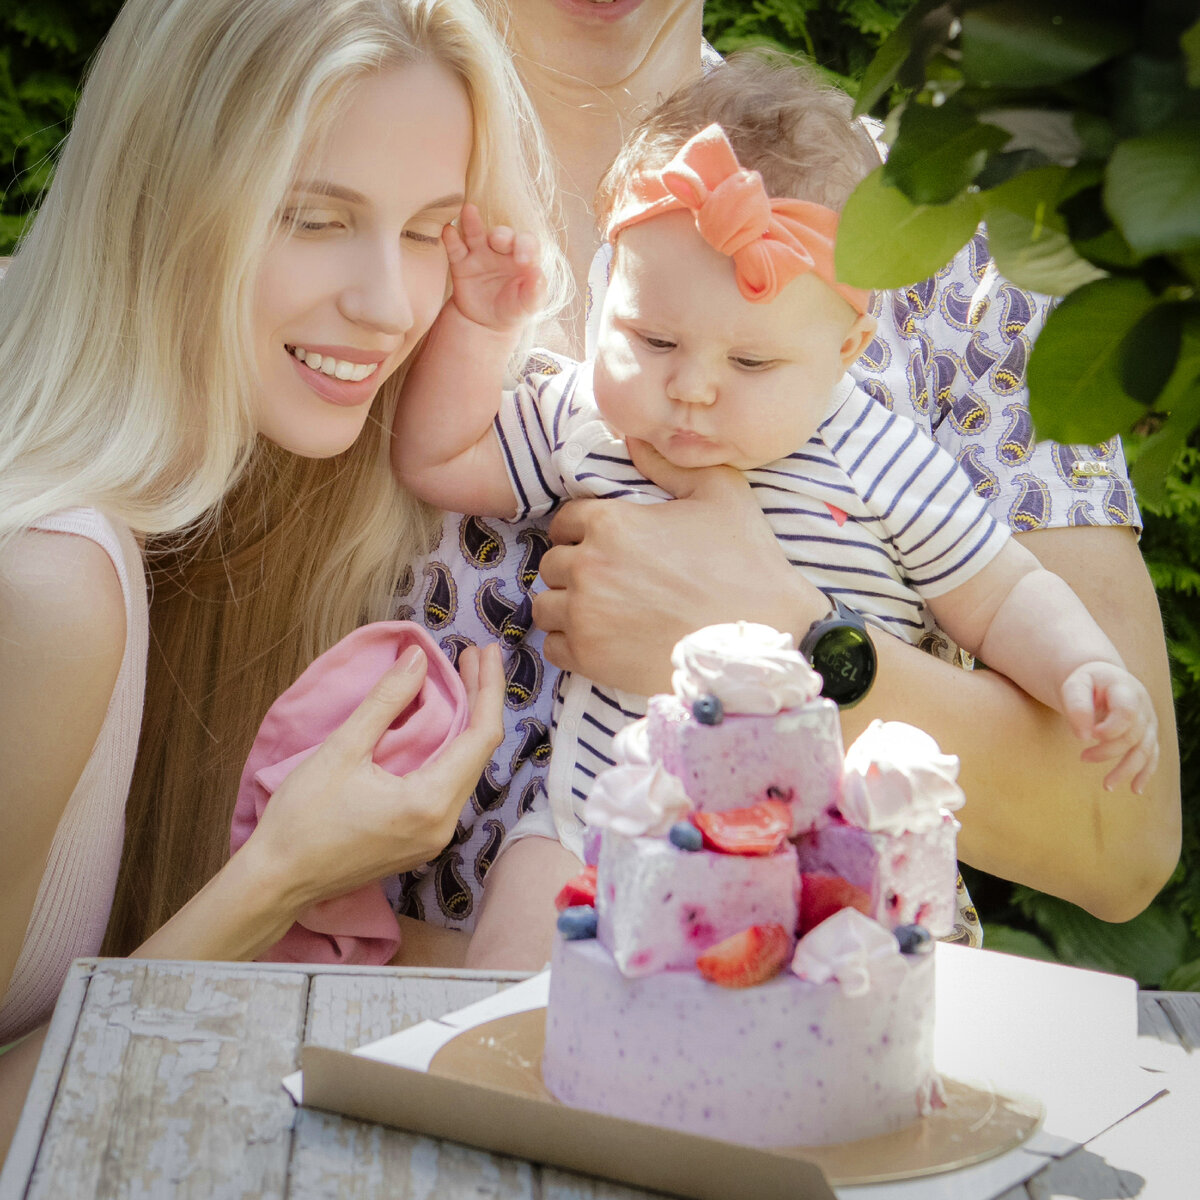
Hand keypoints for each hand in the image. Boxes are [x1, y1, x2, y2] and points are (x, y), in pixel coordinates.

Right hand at [247, 643, 503, 906]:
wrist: (276, 881)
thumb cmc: (302, 818)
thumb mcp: (342, 749)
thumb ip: (385, 701)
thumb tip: (418, 658)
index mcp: (430, 803)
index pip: (481, 736)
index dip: (489, 688)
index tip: (486, 650)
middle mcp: (444, 825)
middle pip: (479, 752)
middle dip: (481, 700)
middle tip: (474, 655)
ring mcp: (434, 838)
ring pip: (466, 770)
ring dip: (466, 724)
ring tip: (462, 681)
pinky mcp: (420, 841)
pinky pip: (449, 787)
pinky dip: (450, 750)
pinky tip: (443, 724)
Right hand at [444, 202, 544, 331]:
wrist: (487, 323)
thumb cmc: (514, 309)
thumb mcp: (529, 306)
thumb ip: (536, 292)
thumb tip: (539, 275)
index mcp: (523, 258)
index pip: (527, 243)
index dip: (526, 247)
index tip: (524, 262)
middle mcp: (502, 251)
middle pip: (502, 235)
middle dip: (501, 235)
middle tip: (499, 241)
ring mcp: (480, 254)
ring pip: (476, 233)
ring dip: (473, 222)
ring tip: (469, 211)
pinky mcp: (461, 263)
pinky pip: (455, 248)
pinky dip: (450, 238)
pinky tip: (448, 231)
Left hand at [532, 438, 825, 694]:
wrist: (762, 635)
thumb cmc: (746, 562)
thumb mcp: (720, 492)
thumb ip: (669, 463)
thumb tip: (632, 438)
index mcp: (610, 523)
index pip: (565, 521)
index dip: (582, 530)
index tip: (602, 544)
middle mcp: (588, 567)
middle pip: (552, 563)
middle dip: (574, 568)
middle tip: (606, 580)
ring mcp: (585, 615)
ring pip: (545, 606)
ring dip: (565, 606)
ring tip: (597, 611)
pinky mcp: (591, 658)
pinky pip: (554, 648)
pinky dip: (570, 644)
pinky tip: (599, 641)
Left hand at [1061, 660, 1158, 793]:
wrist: (1101, 680)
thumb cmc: (1085, 684)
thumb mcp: (1075, 686)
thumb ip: (1077, 706)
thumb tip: (1083, 737)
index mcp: (1126, 689)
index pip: (1127, 713)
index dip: (1111, 728)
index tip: (1089, 736)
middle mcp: (1143, 706)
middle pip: (1132, 736)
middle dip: (1108, 751)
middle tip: (1082, 758)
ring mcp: (1149, 722)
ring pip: (1144, 751)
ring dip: (1126, 770)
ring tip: (1107, 786)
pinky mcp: (1148, 735)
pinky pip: (1152, 756)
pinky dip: (1145, 773)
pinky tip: (1135, 789)